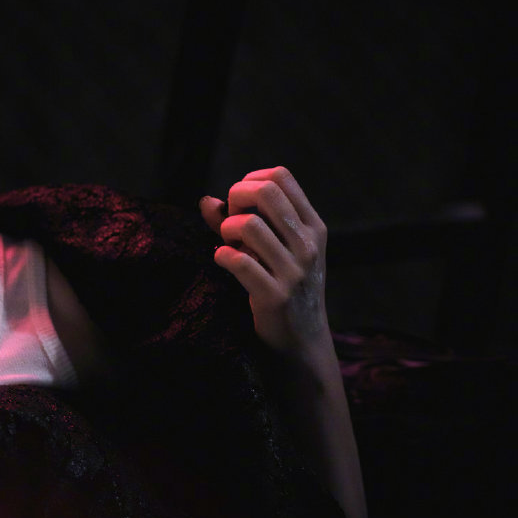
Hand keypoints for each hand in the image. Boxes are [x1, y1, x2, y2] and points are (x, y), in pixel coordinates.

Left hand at [199, 166, 329, 357]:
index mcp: (312, 226)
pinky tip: (222, 261)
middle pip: (265, 192)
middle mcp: (308, 243)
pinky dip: (222, 256)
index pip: (281, 176)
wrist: (302, 340)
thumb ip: (238, 223)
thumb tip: (205, 200)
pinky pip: (239, 262)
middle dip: (236, 198)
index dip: (250, 182)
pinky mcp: (276, 296)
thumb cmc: (282, 287)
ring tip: (227, 245)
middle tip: (229, 223)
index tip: (240, 204)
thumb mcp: (273, 252)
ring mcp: (294, 270)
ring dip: (226, 231)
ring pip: (249, 225)